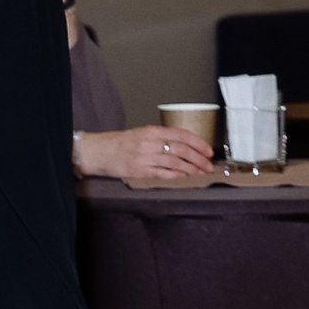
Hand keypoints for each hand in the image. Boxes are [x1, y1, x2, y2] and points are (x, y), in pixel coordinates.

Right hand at [75, 125, 214, 185]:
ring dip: (191, 169)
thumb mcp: (142, 134)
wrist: (100, 152)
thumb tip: (185, 146)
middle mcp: (149, 143)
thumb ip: (161, 138)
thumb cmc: (121, 143)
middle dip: (198, 158)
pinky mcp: (140, 171)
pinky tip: (185, 177)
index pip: (181, 135)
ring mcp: (145, 157)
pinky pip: (163, 174)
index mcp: (152, 131)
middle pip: (181, 150)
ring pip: (174, 162)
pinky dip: (177, 176)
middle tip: (208, 165)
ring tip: (200, 173)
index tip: (208, 150)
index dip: (198, 143)